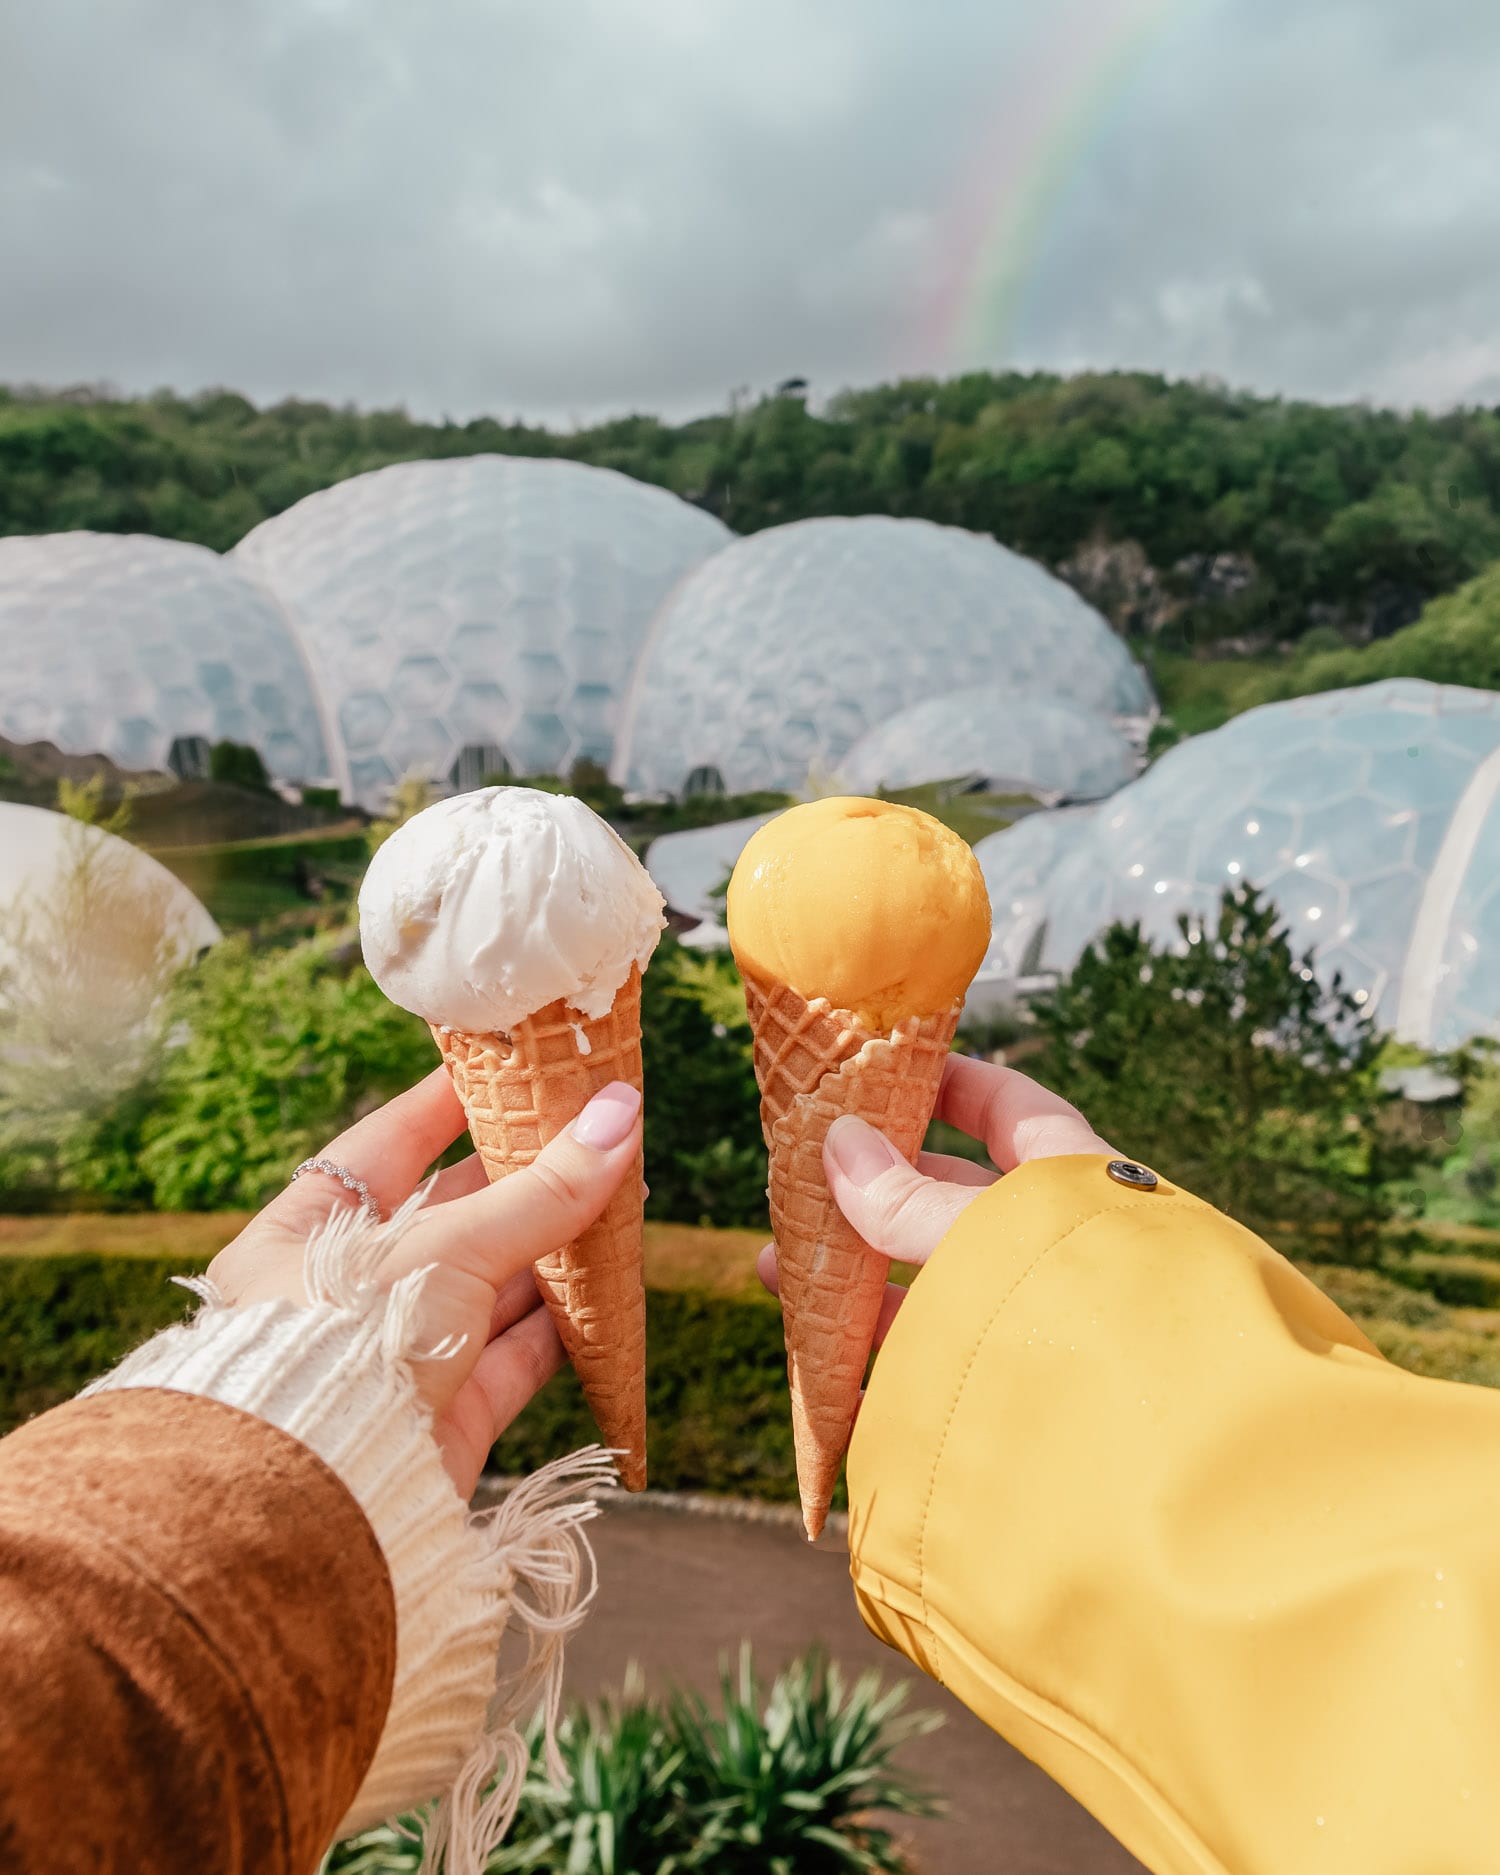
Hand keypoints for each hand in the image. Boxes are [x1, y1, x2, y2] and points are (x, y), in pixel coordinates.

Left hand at [207, 1066, 643, 1497]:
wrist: (327, 1499)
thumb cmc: (351, 1342)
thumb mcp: (448, 1247)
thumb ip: (541, 1190)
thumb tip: (620, 1114)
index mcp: (306, 1234)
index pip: (386, 1146)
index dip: (448, 1105)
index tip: (508, 1066)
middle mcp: (345, 1293)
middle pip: (451, 1217)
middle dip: (526, 1180)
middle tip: (594, 1134)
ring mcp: (399, 1354)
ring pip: (491, 1286)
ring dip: (556, 1250)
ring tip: (623, 1201)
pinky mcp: (445, 1414)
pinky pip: (514, 1355)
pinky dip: (562, 1324)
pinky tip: (609, 1289)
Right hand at [757, 1053, 1114, 1356]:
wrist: (1136, 1438)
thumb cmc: (1072, 1307)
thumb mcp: (979, 1233)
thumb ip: (909, 1198)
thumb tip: (841, 1144)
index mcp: (1069, 1180)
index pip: (1011, 1107)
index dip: (952, 1082)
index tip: (886, 1068)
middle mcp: (1052, 1243)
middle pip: (951, 1197)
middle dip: (873, 1190)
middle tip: (806, 1182)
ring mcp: (1031, 1314)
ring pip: (931, 1280)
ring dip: (855, 1274)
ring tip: (777, 1269)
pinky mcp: (1007, 1385)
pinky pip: (931, 1363)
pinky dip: (874, 1359)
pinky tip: (821, 1361)